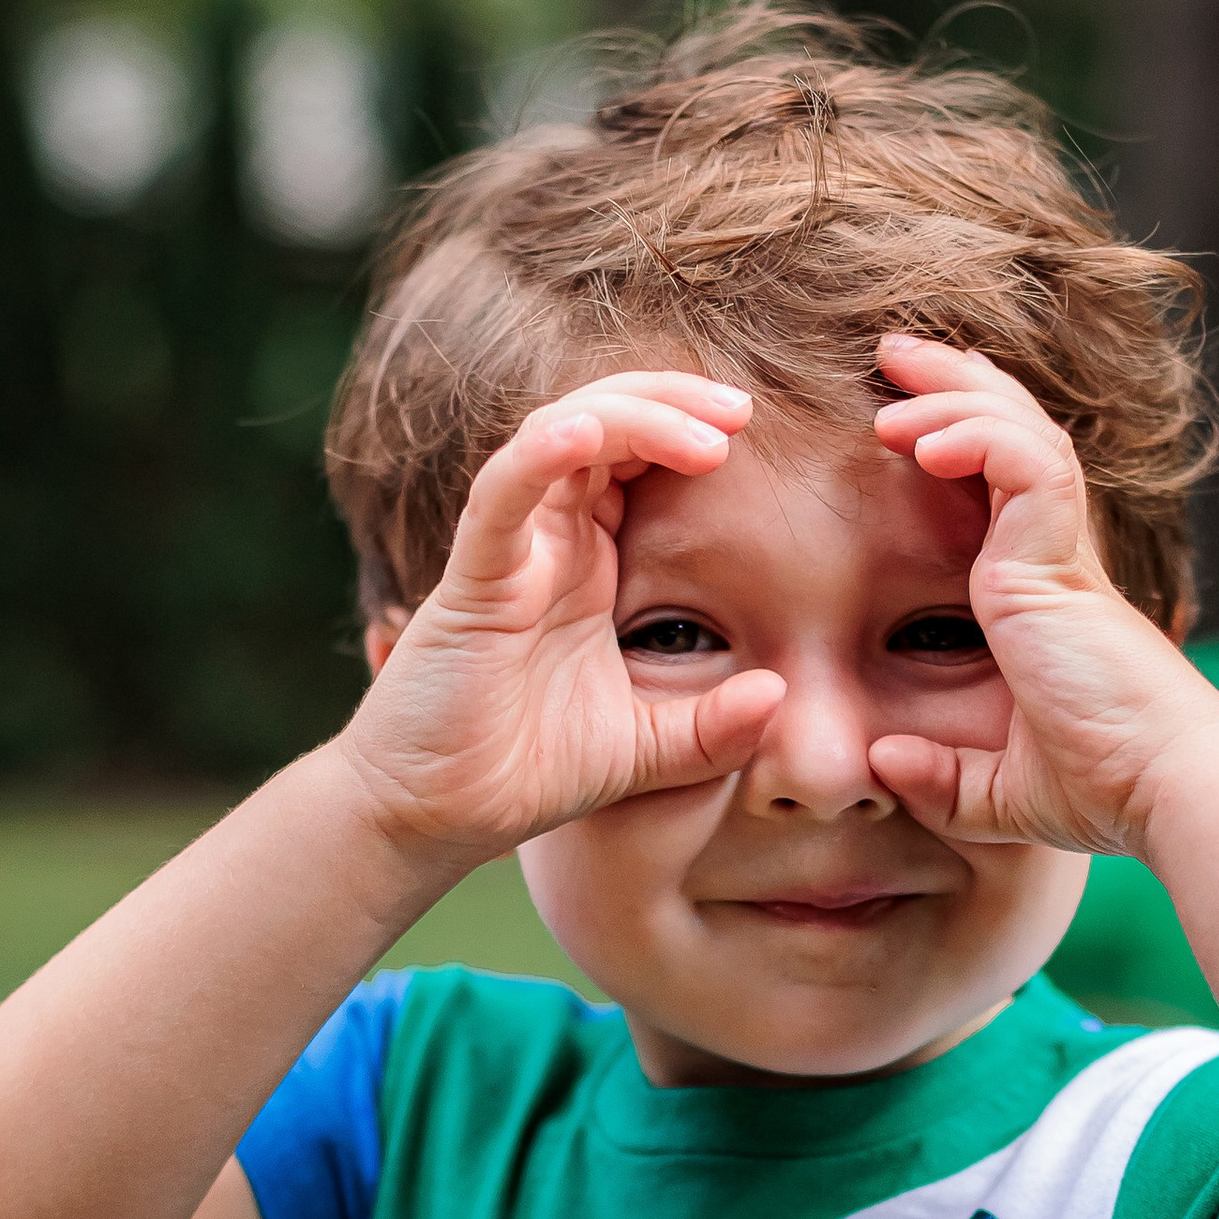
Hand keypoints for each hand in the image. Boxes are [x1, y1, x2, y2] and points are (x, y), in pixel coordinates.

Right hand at [339, 374, 787, 862]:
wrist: (437, 817)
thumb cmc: (524, 772)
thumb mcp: (645, 752)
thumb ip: (713, 729)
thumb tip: (781, 693)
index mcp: (589, 564)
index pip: (637, 459)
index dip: (688, 429)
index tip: (749, 430)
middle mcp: (548, 543)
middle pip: (605, 425)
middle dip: (674, 401)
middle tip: (740, 410)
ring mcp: (509, 554)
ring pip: (561, 437)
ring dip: (633, 417)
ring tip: (704, 432)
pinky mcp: (472, 582)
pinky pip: (500, 497)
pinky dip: (537, 455)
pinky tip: (583, 433)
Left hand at [866, 335, 1189, 855]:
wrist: (1160, 789)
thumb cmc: (1102, 790)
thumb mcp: (998, 792)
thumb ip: (941, 777)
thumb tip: (885, 763)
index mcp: (1042, 593)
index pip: (1001, 483)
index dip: (957, 434)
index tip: (901, 413)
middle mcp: (1056, 558)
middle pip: (1009, 432)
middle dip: (952, 381)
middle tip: (893, 351)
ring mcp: (1062, 553)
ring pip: (1015, 430)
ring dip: (952, 394)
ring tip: (893, 376)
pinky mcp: (1063, 559)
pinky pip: (1022, 463)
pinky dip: (974, 436)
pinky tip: (920, 441)